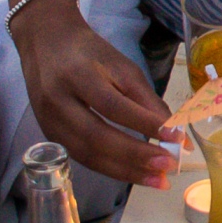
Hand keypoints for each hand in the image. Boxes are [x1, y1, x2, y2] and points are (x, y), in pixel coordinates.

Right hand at [15, 0, 175, 188]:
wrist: (45, 43)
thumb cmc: (89, 53)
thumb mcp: (121, 66)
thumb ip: (146, 99)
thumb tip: (175, 133)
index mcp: (77, 75)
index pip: (113, 105)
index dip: (144, 124)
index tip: (176, 139)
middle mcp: (58, 100)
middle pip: (97, 136)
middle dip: (136, 155)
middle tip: (168, 166)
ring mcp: (49, 121)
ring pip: (88, 154)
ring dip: (126, 171)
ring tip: (157, 179)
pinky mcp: (49, 134)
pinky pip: (82, 158)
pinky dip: (111, 169)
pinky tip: (134, 174)